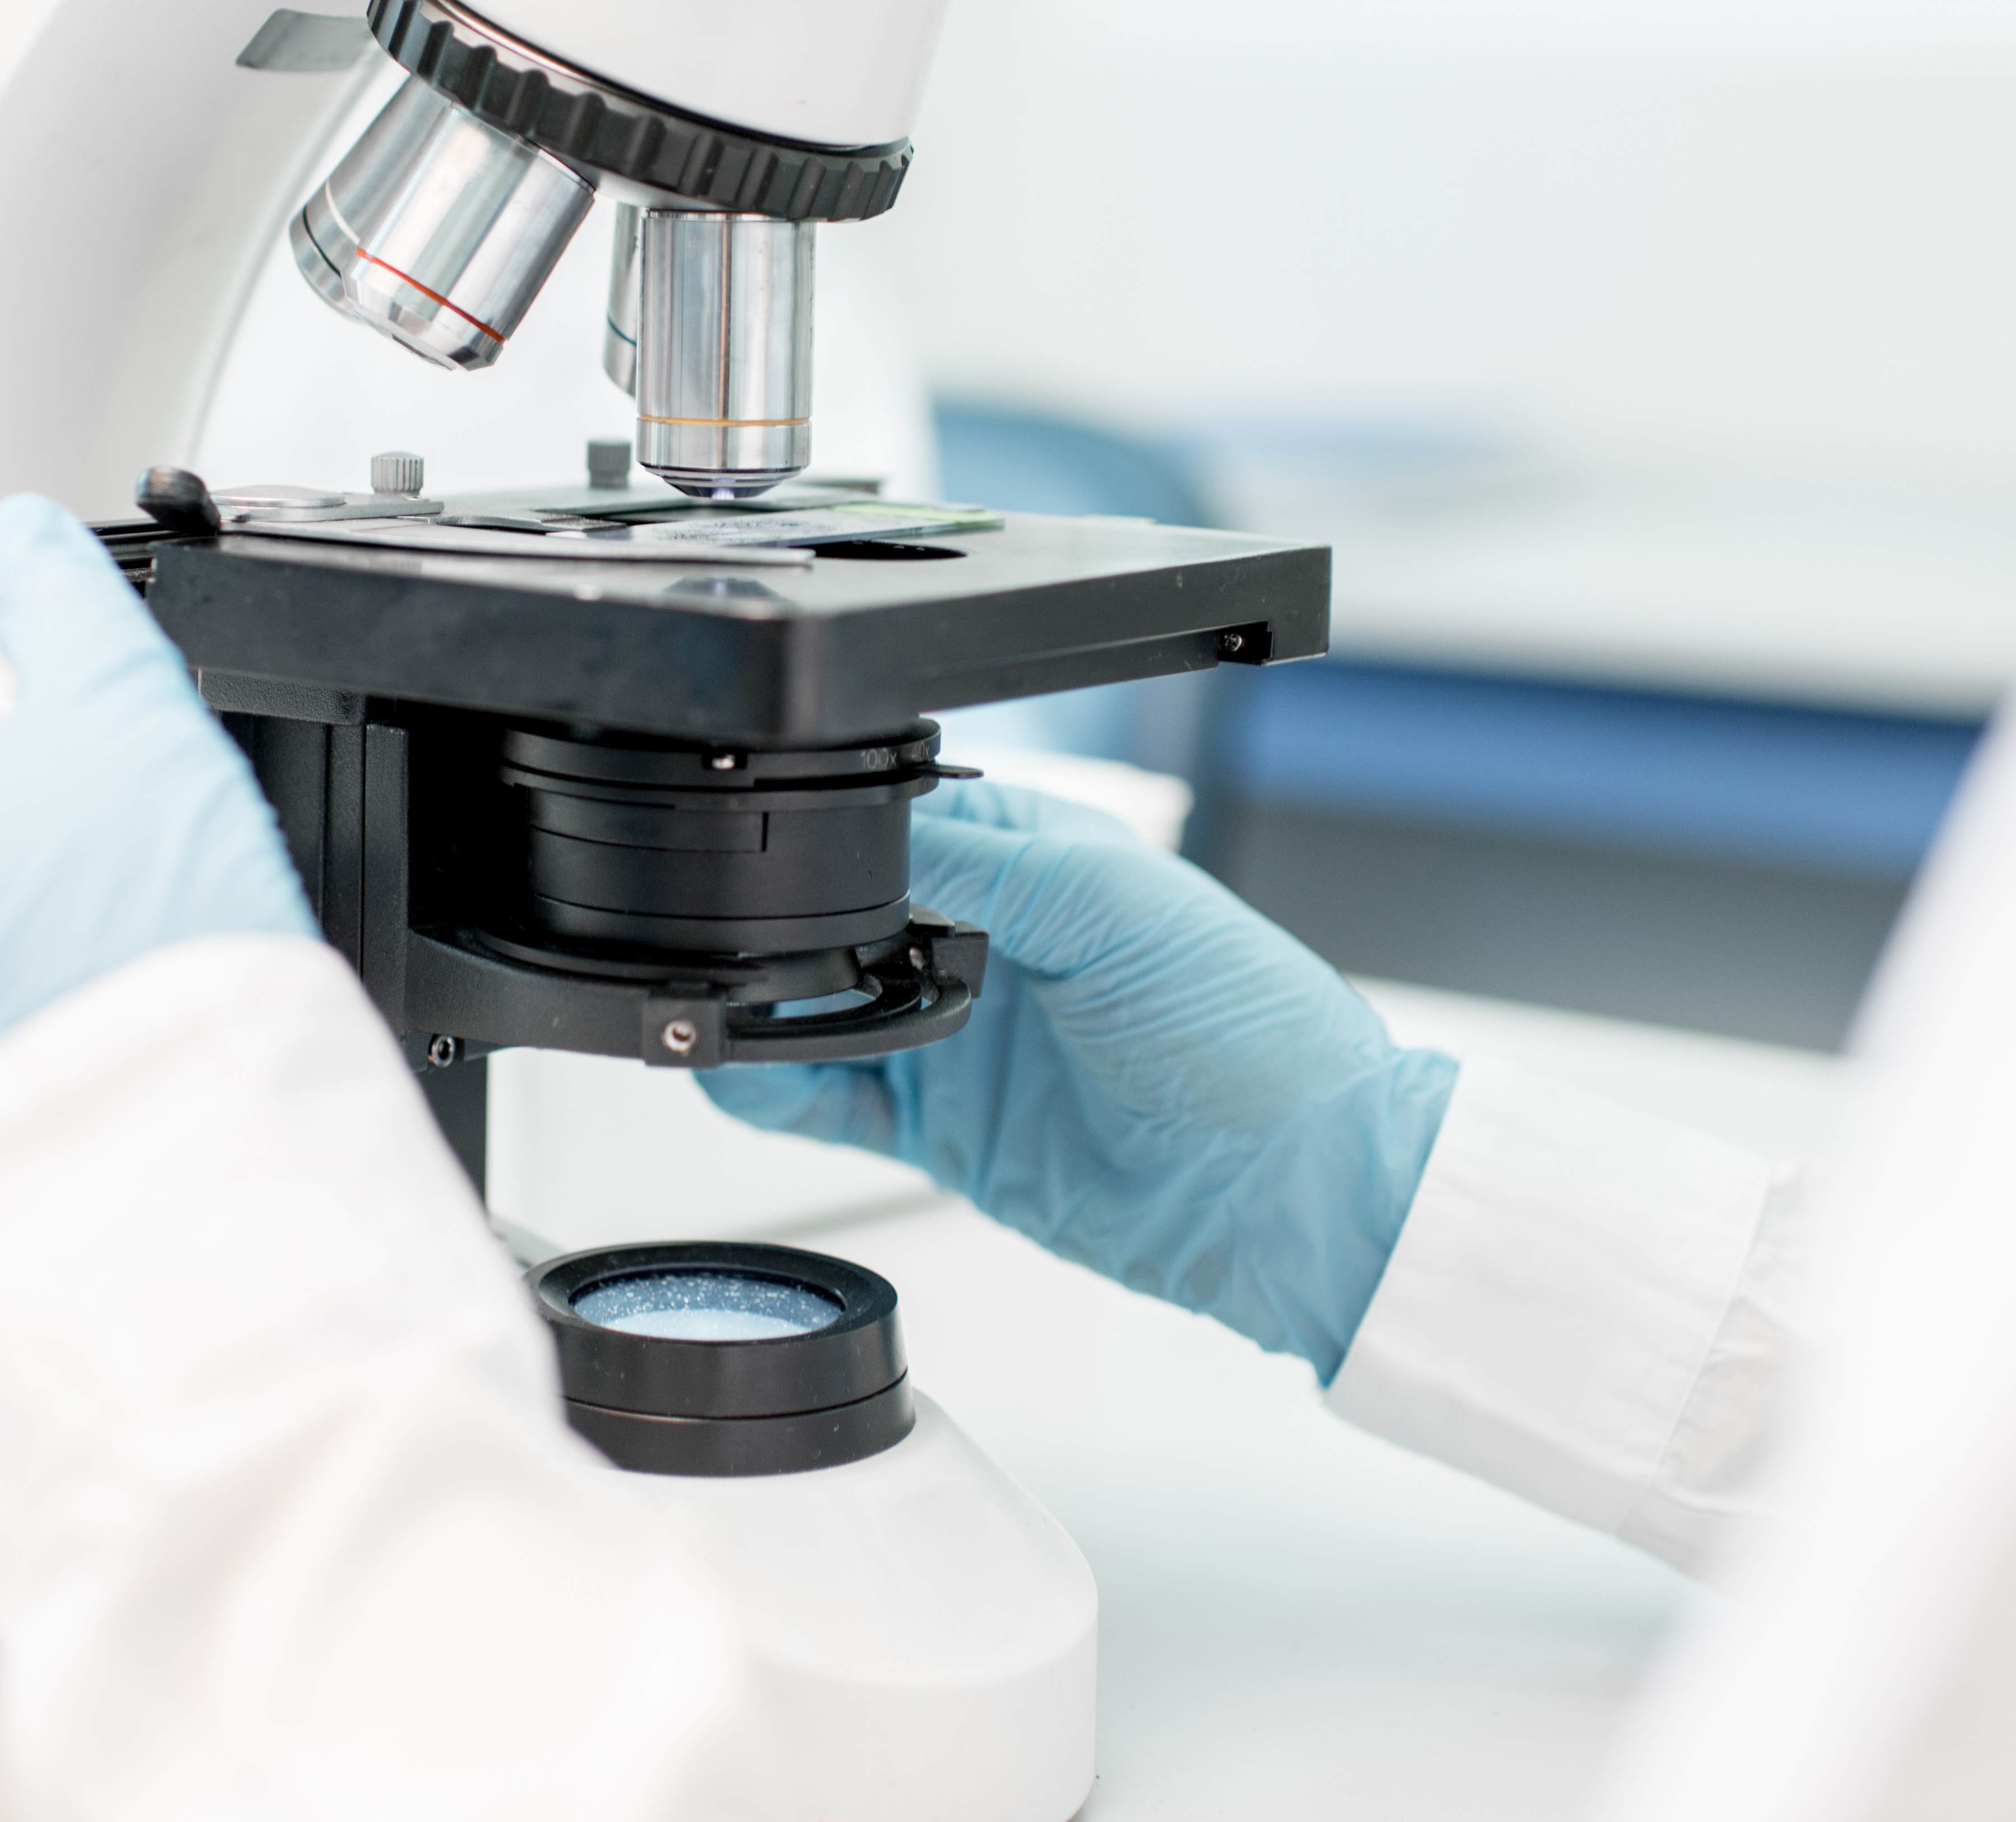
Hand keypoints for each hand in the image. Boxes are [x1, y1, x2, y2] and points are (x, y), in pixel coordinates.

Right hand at [703, 777, 1453, 1377]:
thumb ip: (985, 866)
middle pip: (839, 919)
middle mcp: (988, 940)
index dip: (836, 840)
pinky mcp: (945, 1129)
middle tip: (737, 944)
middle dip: (783, 928)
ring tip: (720, 1010)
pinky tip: (743, 1080)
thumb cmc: (1253, 1033)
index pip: (897, 823)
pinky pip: (829, 1103)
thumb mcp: (1113, 906)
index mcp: (1034, 856)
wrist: (1295, 1192)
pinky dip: (775, 1092)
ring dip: (764, 1011)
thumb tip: (866, 850)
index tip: (785, 861)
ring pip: (817, 1011)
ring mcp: (961, 1040)